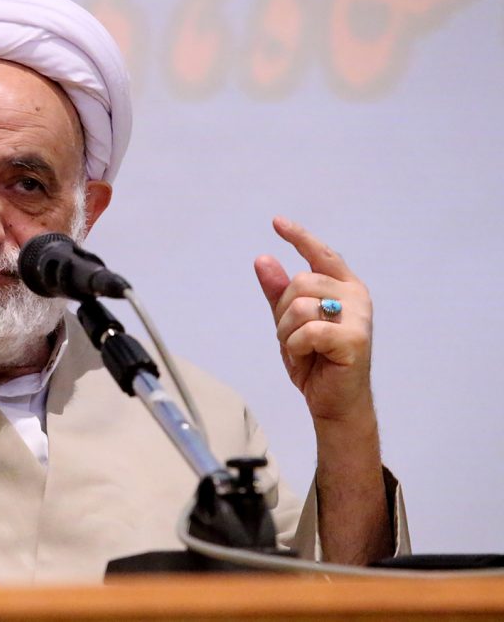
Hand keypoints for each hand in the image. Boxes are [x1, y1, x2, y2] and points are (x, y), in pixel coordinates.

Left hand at [253, 217, 373, 423]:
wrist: (334, 401)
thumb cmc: (317, 361)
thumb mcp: (289, 322)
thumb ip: (278, 292)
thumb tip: (263, 259)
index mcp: (343, 286)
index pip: (321, 253)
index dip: (299, 237)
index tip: (277, 222)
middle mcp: (355, 295)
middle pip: (299, 282)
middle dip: (283, 313)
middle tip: (294, 339)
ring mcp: (358, 316)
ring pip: (299, 305)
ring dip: (288, 333)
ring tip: (303, 350)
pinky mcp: (355, 338)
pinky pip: (308, 330)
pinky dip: (298, 346)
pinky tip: (310, 357)